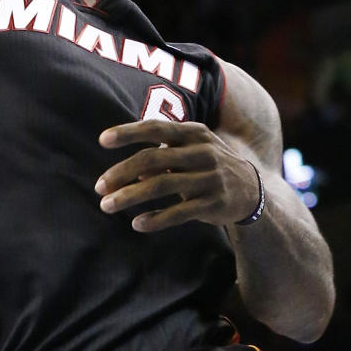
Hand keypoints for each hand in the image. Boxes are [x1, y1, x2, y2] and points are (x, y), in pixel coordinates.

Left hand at [95, 120, 260, 232]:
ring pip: (161, 185)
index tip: (102, 140)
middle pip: (153, 158)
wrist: (252, 191)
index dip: (128, 132)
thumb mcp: (190, 151)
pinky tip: (137, 224)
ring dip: (130, 196)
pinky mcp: (213, 204)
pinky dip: (156, 218)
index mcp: (194, 133)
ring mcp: (209, 178)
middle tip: (98, 186)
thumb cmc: (208, 166)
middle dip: (121, 172)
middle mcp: (202, 152)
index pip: (156, 127)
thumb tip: (128, 172)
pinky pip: (179, 213)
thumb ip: (161, 156)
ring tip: (107, 205)